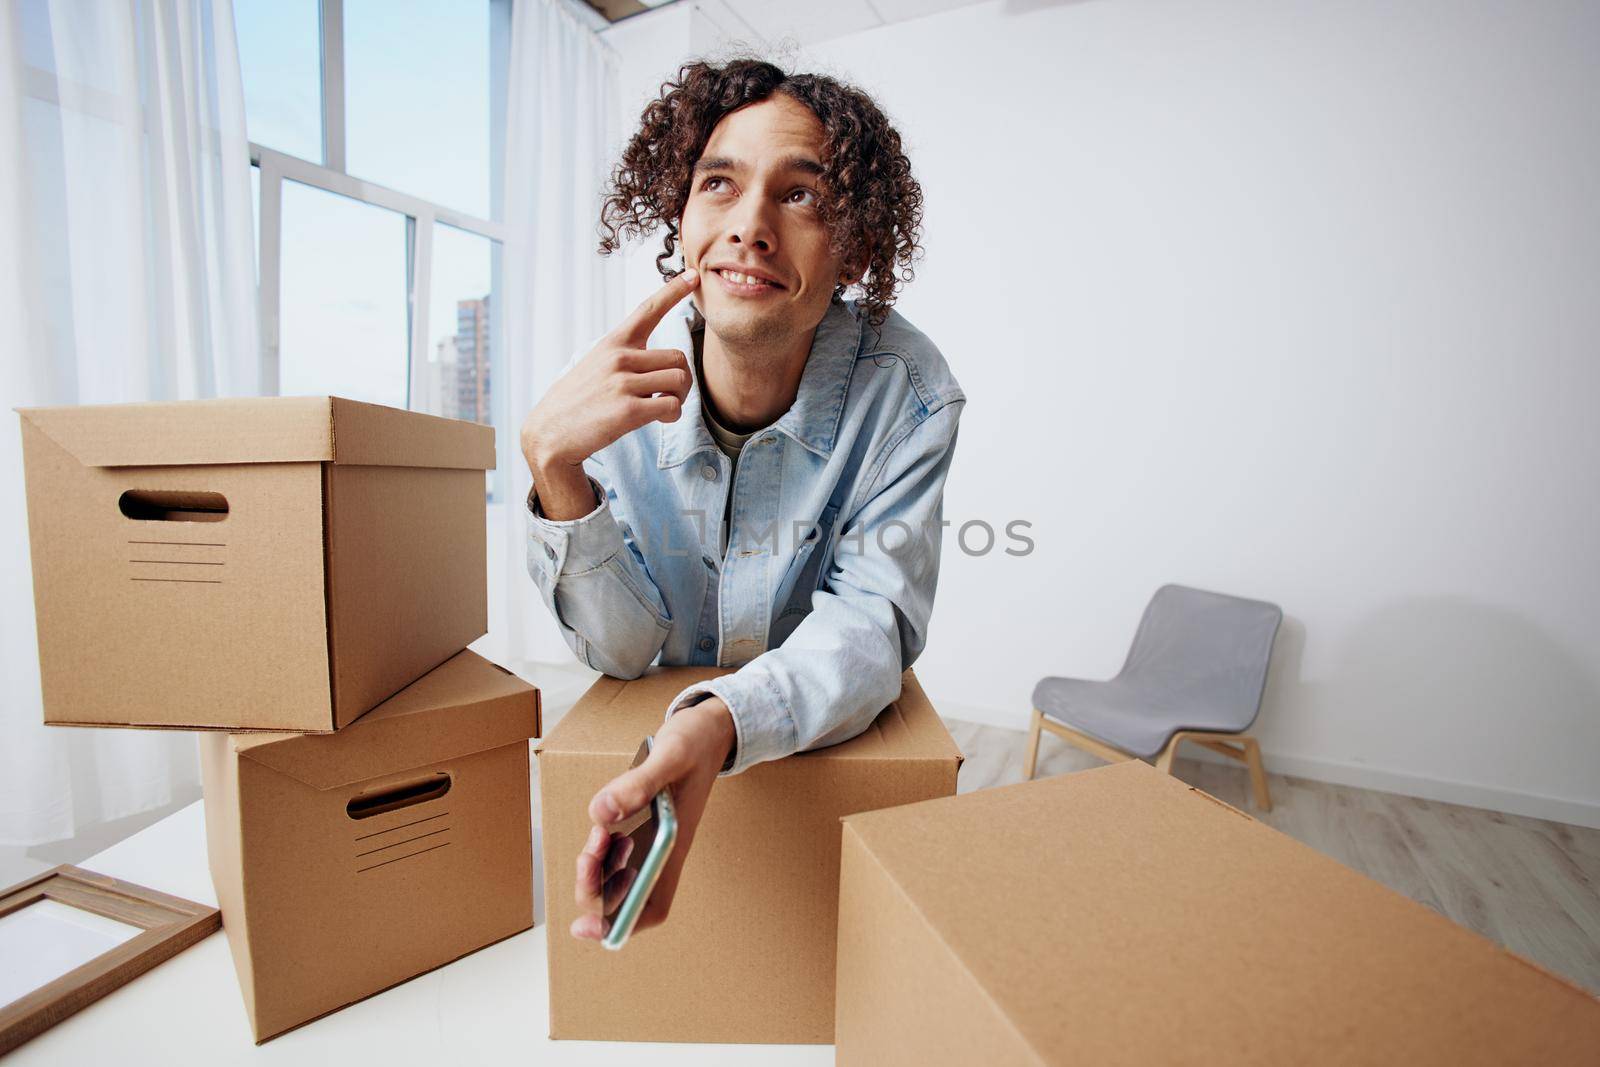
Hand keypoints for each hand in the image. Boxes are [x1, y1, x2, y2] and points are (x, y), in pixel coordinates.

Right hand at [521, 270, 699, 518]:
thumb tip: (663, 364)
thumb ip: (625, 357)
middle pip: (677, 357)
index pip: (647, 310)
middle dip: (681, 379)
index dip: (672, 291)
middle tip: (668, 394)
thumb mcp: (595, 366)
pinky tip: (658, 419)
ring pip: (679, 380)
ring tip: (660, 408)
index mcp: (612, 343)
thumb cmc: (578, 402)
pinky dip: (672, 415)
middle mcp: (618, 357)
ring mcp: (622, 382)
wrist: (549, 434)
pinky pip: (672, 405)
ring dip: (678, 398)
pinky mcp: (628, 410)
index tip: (693, 276)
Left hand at [571, 697, 734, 940]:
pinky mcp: (642, 822)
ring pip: (617, 874)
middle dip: (597, 889)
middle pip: (627, 896)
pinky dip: (601, 845)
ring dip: (597, 866)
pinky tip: (602, 826)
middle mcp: (663, 850)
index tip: (589, 927)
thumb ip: (638, 784)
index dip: (622, 924)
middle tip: (586, 859)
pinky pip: (616, 848)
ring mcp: (652, 838)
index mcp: (676, 845)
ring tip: (594, 840)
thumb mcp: (670, 756)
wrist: (710, 727)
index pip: (652, 905)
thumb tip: (601, 813)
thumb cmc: (697, 743)